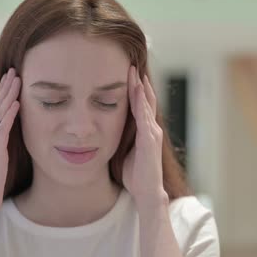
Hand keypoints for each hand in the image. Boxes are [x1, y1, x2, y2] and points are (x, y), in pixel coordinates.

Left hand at [122, 66, 167, 209]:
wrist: (146, 193)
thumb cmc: (135, 175)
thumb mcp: (125, 150)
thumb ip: (120, 138)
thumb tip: (104, 130)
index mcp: (145, 131)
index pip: (140, 105)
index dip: (134, 89)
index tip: (126, 73)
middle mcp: (152, 129)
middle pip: (145, 99)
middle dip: (138, 82)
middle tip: (130, 63)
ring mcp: (152, 133)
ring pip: (146, 104)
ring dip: (139, 87)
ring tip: (133, 71)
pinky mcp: (149, 140)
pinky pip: (144, 116)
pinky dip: (141, 102)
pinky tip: (137, 90)